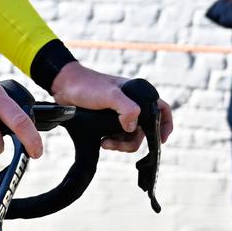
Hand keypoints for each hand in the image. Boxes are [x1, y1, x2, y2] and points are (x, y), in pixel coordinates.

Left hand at [49, 61, 173, 152]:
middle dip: (132, 142)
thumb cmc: (88, 86)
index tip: (161, 141)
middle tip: (116, 144)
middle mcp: (133, 104)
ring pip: (131, 137)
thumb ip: (126, 109)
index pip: (163, 110)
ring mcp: (121, 114)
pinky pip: (118, 137)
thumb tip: (132, 127)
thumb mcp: (110, 95)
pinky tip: (103, 141)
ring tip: (106, 143)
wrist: (65, 87)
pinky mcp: (109, 121)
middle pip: (144, 131)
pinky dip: (113, 143)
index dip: (166, 126)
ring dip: (120, 144)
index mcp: (139, 94)